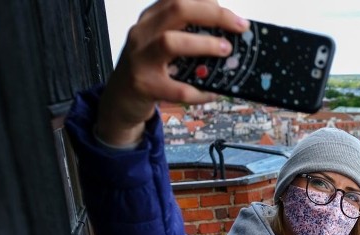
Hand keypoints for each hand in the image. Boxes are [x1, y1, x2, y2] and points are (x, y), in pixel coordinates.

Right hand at [97, 0, 248, 145]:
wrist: (120, 99)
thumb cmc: (148, 69)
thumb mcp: (162, 44)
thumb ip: (187, 35)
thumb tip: (227, 38)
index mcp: (151, 19)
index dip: (210, 3)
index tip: (235, 17)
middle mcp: (143, 33)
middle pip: (178, 10)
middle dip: (214, 15)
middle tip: (240, 28)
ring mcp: (141, 59)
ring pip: (170, 42)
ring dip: (203, 44)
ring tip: (225, 50)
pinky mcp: (144, 85)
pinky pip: (178, 88)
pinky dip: (200, 92)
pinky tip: (213, 94)